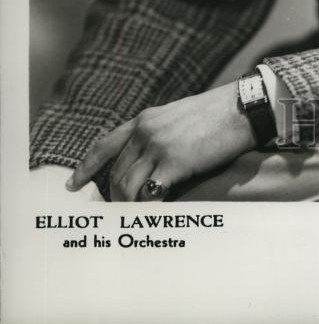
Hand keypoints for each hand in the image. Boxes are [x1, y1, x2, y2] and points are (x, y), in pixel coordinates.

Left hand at [66, 81, 256, 201]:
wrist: (241, 108)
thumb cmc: (215, 113)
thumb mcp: (177, 115)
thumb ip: (158, 131)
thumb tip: (147, 156)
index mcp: (145, 119)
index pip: (105, 145)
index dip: (86, 167)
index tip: (73, 184)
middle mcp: (146, 132)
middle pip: (116, 172)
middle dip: (113, 196)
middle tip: (116, 212)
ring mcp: (158, 147)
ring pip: (127, 185)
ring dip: (128, 204)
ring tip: (135, 216)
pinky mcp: (174, 162)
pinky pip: (150, 193)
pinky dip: (147, 206)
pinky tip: (152, 212)